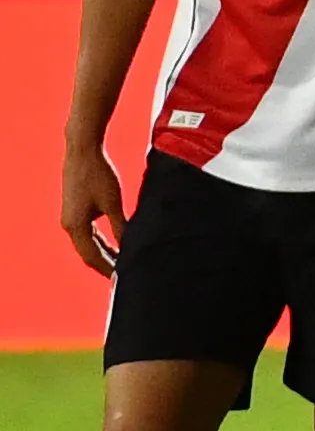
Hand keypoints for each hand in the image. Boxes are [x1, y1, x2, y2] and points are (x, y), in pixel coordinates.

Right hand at [59, 137, 123, 276]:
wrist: (83, 151)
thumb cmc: (99, 175)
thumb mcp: (113, 204)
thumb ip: (121, 227)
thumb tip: (130, 247)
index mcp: (76, 226)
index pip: (93, 257)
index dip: (108, 269)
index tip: (122, 280)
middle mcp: (69, 224)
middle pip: (88, 253)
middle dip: (106, 264)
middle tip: (124, 277)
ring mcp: (70, 217)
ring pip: (88, 243)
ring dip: (104, 253)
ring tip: (122, 264)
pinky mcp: (75, 209)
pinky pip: (88, 233)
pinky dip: (101, 241)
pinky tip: (116, 244)